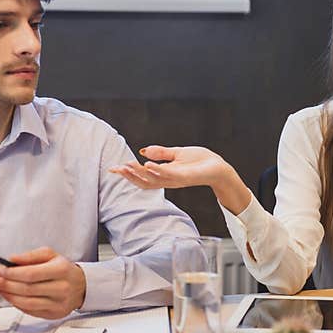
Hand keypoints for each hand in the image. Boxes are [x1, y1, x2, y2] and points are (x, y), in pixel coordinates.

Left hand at [0, 247, 86, 318]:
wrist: (81, 286)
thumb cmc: (63, 270)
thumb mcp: (50, 255)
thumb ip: (30, 256)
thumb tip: (11, 259)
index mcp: (61, 270)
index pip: (31, 274)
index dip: (12, 273)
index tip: (1, 270)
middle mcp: (62, 288)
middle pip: (27, 289)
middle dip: (6, 284)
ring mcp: (58, 303)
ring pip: (26, 302)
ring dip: (9, 296)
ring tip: (0, 288)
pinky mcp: (54, 314)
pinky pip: (30, 310)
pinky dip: (16, 304)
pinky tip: (11, 296)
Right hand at [110, 145, 252, 214]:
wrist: (219, 168)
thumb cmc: (201, 161)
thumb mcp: (177, 154)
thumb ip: (161, 153)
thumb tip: (143, 151)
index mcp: (164, 174)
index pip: (142, 176)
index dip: (128, 173)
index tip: (113, 168)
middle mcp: (168, 180)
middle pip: (144, 181)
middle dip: (129, 175)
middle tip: (115, 169)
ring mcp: (175, 179)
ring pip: (153, 179)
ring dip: (139, 173)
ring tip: (127, 166)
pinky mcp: (184, 177)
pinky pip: (168, 174)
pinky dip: (156, 170)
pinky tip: (147, 164)